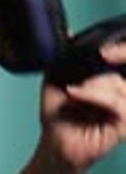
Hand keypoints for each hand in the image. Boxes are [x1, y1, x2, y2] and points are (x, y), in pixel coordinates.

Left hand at [39, 42, 125, 173]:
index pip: (123, 60)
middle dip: (99, 69)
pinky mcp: (124, 124)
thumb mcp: (57, 78)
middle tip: (77, 78)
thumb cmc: (58, 115)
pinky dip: (94, 94)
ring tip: (72, 91)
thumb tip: (68, 30)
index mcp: (111, 81)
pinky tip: (75, 94)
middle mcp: (122, 93)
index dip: (121, 51)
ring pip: (118, 83)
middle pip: (119, 70)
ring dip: (92, 84)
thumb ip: (64, 55)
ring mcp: (124, 108)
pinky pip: (117, 102)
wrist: (54, 143)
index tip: (104, 50)